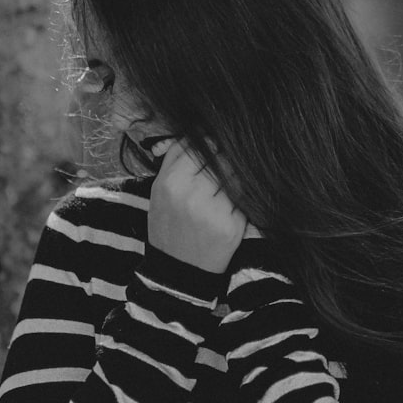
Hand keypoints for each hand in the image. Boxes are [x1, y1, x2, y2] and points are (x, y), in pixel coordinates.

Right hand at [148, 139, 246, 273]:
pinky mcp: (233, 225)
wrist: (178, 271)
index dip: (208, 142)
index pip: (198, 146)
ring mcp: (215, 211)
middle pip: (220, 158)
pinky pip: (243, 197)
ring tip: (227, 181)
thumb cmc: (168, 225)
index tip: (212, 143)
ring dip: (235, 173)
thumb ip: (176, 159)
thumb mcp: (159, 191)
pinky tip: (232, 199)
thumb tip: (199, 131)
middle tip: (223, 161)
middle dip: (224, 156)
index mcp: (171, 183)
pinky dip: (241, 193)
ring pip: (235, 175)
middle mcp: (193, 196)